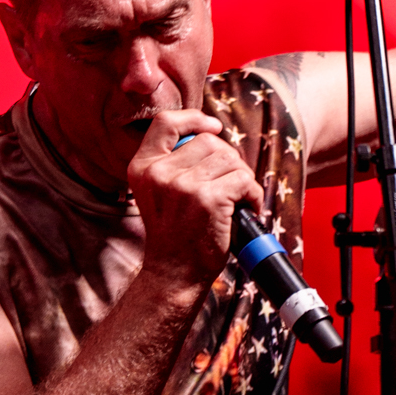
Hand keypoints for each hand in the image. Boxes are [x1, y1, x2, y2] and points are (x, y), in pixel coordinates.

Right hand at [127, 110, 262, 285]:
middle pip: (209, 141)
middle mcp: (158, 172)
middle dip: (227, 161)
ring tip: (235, 200)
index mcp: (142, 166)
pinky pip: (244, 180)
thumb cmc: (175, 233)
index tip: (213, 128)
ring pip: (230, 159)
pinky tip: (245, 209)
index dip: (194, 119)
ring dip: (241, 178)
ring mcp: (183, 185)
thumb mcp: (158, 191)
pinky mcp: (208, 199)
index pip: (166, 122)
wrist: (173, 275)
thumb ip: (174, 162)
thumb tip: (211, 134)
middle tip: (228, 186)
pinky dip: (252, 194)